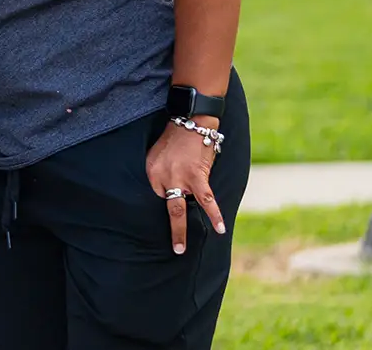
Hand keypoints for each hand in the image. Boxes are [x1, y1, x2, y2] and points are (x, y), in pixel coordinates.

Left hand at [146, 123, 226, 253]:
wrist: (190, 121)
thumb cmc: (175, 139)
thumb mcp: (157, 155)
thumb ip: (161, 175)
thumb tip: (169, 193)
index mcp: (150, 173)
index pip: (157, 196)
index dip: (167, 201)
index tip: (173, 210)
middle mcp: (161, 178)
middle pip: (163, 208)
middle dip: (167, 229)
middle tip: (172, 248)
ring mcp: (178, 178)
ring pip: (179, 210)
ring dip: (180, 231)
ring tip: (180, 250)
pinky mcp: (196, 176)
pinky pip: (205, 200)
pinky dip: (215, 215)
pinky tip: (221, 228)